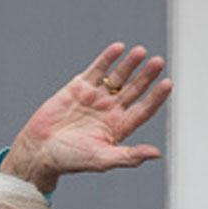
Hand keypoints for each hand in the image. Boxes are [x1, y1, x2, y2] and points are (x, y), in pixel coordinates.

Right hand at [1, 43, 171, 195]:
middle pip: (134, 90)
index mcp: (119, 128)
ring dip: (130, 64)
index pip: (144, 109)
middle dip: (146, 76)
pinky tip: (118, 48)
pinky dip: (107, 59)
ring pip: (118, 77)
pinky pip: (97, 70)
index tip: (168, 83)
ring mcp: (95, 98)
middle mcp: (110, 111)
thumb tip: (157, 154)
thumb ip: (129, 156)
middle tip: (158, 62)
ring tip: (141, 52)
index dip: (156, 97)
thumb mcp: (102, 159)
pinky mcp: (79, 87)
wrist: (39, 150)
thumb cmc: (70, 160)